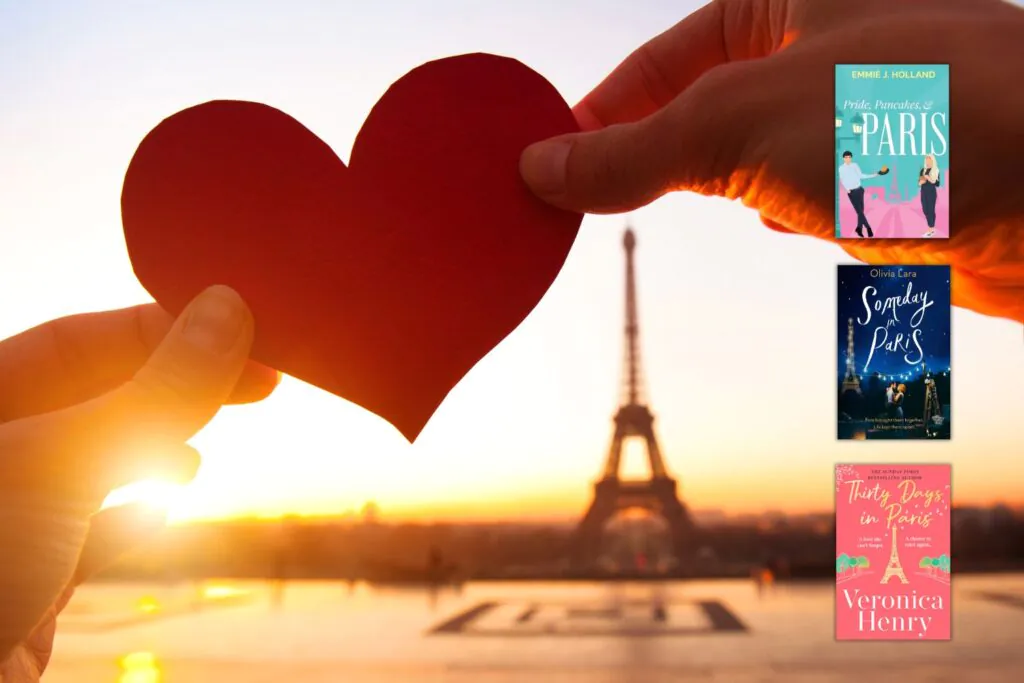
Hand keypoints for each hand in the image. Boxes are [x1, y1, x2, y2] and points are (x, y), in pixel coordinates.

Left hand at [0, 285, 277, 678]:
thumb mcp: (67, 462)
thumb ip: (155, 391)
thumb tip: (227, 312)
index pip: (76, 340)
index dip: (163, 331)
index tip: (240, 336)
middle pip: (92, 398)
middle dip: (174, 390)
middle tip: (256, 383)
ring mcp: (6, 520)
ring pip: (96, 463)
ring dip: (157, 450)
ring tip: (200, 451)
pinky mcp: (22, 581)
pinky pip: (87, 530)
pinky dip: (132, 516)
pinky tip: (161, 510)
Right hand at [520, 0, 1023, 322]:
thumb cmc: (915, 121)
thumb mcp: (737, 125)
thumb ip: (632, 149)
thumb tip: (543, 168)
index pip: (666, 55)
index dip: (601, 109)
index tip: (548, 162)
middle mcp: (827, 48)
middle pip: (700, 104)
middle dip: (648, 152)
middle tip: (582, 198)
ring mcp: (860, 116)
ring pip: (750, 156)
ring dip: (712, 186)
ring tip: (671, 206)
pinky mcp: (890, 180)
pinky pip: (801, 194)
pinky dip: (775, 211)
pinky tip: (783, 220)